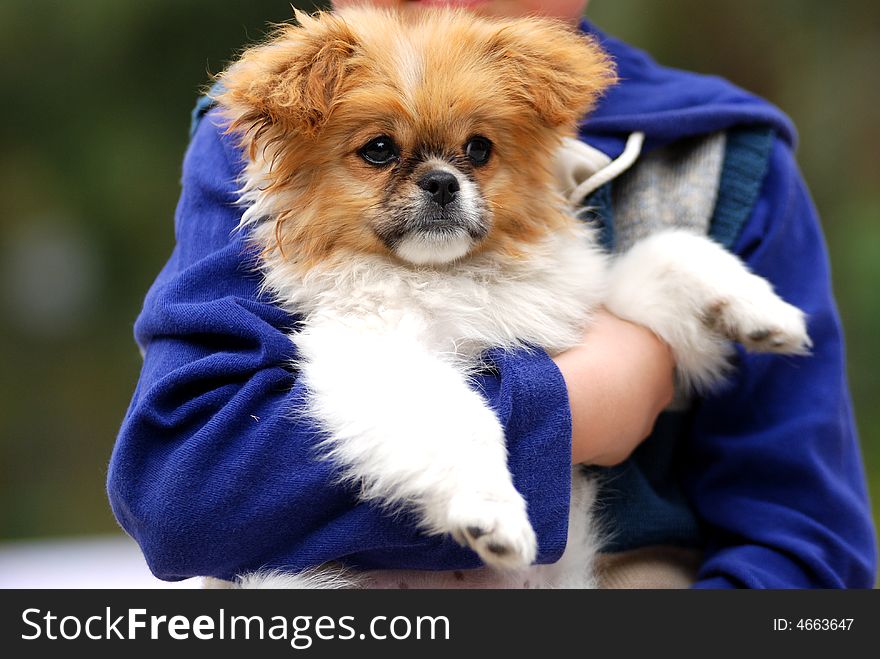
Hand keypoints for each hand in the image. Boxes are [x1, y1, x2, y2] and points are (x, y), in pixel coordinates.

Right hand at [552, 308, 674, 465]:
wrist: (569, 397)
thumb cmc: (584, 348)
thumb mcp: (596, 314)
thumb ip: (607, 314)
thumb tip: (605, 312)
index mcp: (660, 351)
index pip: (652, 346)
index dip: (627, 345)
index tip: (604, 344)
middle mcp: (661, 390)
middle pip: (643, 381)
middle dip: (621, 377)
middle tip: (590, 369)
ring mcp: (643, 424)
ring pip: (627, 412)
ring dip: (608, 405)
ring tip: (576, 395)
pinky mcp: (622, 450)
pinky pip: (608, 436)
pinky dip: (594, 428)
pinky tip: (573, 417)